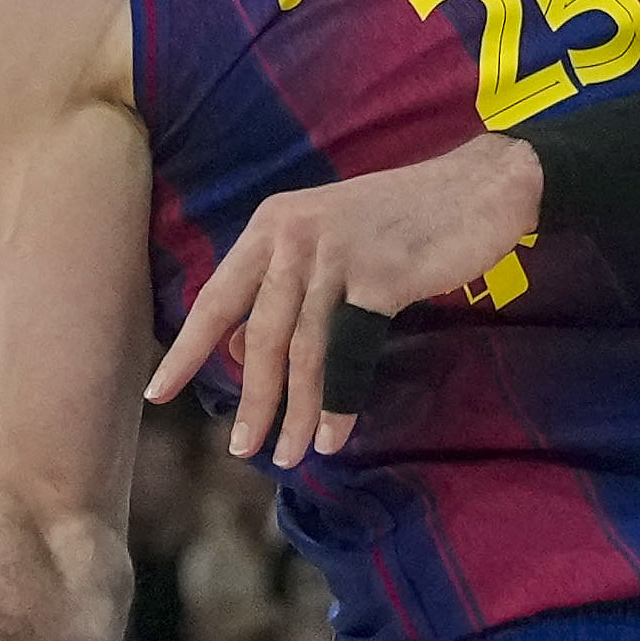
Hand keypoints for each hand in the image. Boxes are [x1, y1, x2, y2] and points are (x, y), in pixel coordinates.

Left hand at [145, 133, 545, 467]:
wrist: (482, 187)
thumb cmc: (407, 219)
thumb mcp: (332, 240)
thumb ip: (288, 286)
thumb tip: (245, 351)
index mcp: (273, 223)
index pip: (218, 296)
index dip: (187, 348)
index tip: (158, 392)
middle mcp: (294, 234)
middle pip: (260, 335)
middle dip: (252, 400)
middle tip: (242, 449)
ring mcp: (336, 254)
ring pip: (302, 351)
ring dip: (296, 411)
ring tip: (293, 453)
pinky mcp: (378, 276)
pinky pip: (348, 353)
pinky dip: (340, 400)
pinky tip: (337, 432)